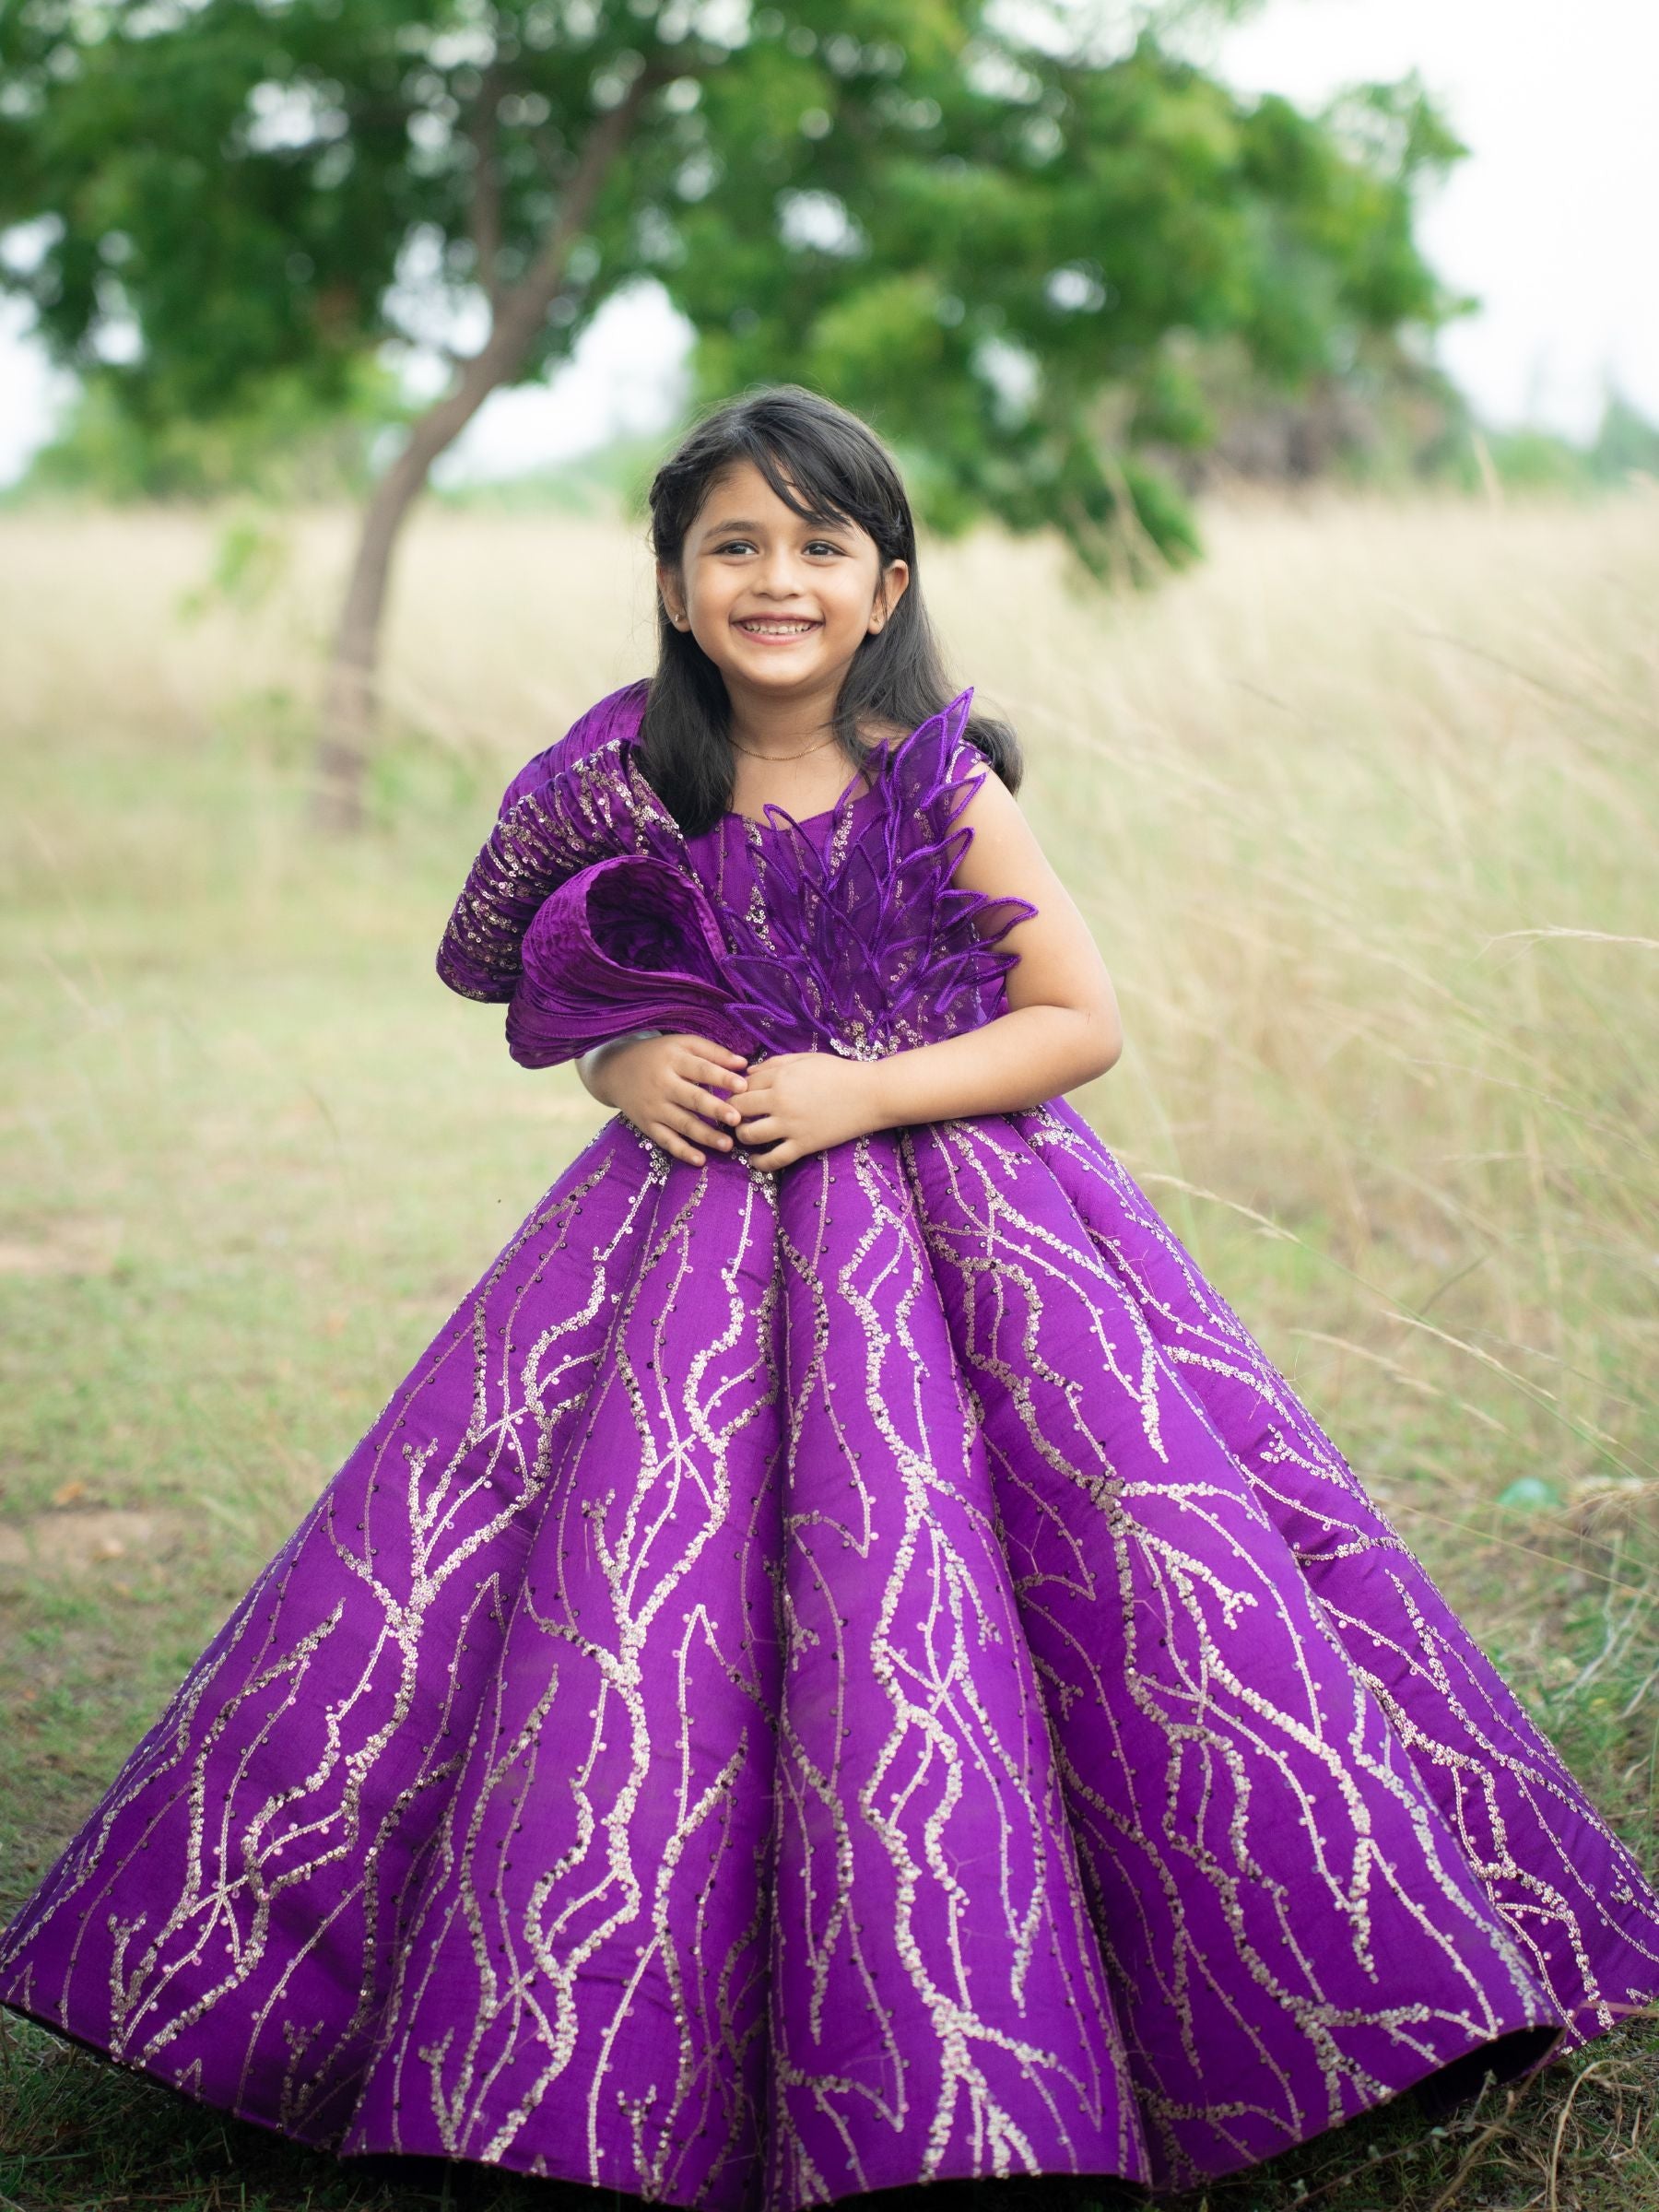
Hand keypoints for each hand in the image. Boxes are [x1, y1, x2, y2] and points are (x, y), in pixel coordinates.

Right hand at [582, 1032, 749, 1167]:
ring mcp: (654, 1107)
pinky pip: (666, 1141)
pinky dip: (682, 1151)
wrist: (615, 1070)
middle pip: (692, 1098)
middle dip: (714, 1109)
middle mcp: (662, 1084)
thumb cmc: (658, 1055)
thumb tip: (744, 1064)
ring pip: (682, 1123)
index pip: (700, 1069)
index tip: (743, 1086)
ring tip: (728, 1145)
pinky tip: (700, 1160)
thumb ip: (713, 1052)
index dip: (721, 1077)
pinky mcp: (647, 1125)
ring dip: (705, 1136)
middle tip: (737, 1119)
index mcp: (673, 1060)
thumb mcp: (682, 1044)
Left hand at [731, 1051, 883, 1171]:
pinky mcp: (804, 1145)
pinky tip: (755, 1161)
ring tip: (744, 1135)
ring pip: (749, 1135)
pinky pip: (773, 1159)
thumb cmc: (839, 1072)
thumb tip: (747, 1073)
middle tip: (734, 1117)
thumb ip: (774, 1064)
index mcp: (780, 1077)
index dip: (735, 1092)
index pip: (742, 1086)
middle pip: (738, 1109)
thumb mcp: (805, 1059)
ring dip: (741, 1136)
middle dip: (731, 1113)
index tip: (737, 1098)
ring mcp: (791, 1125)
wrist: (871, 1094)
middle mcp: (780, 1101)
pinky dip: (759, 1163)